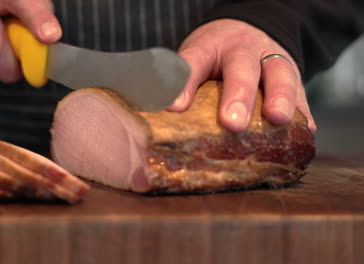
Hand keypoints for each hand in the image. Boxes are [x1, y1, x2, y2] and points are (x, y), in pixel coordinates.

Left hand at [168, 19, 316, 132]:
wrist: (248, 32)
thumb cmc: (214, 55)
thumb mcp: (193, 59)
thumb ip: (180, 82)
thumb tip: (164, 111)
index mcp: (210, 47)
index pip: (194, 61)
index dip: (184, 83)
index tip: (174, 107)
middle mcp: (243, 50)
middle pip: (242, 68)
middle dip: (239, 95)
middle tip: (232, 122)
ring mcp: (271, 60)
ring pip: (279, 74)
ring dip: (280, 98)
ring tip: (277, 119)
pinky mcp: (293, 76)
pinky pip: (301, 92)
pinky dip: (304, 112)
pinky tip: (306, 131)